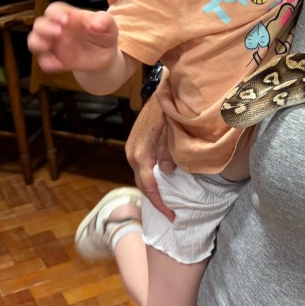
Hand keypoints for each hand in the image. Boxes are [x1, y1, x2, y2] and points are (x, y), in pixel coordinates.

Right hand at [28, 1, 117, 73]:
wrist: (105, 55)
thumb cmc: (104, 34)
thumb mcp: (109, 25)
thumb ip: (104, 21)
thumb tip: (96, 24)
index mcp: (68, 16)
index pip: (54, 10)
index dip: (56, 13)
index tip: (65, 19)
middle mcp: (58, 29)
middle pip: (39, 24)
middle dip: (44, 28)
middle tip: (58, 32)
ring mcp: (54, 45)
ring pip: (34, 41)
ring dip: (37, 43)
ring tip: (47, 46)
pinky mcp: (56, 59)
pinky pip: (44, 61)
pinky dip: (48, 63)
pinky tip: (61, 65)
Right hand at [126, 95, 175, 219]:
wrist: (162, 89)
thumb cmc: (169, 109)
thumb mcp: (172, 131)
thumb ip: (168, 152)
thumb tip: (166, 172)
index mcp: (141, 154)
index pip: (149, 186)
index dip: (160, 203)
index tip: (171, 216)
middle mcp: (132, 153)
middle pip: (142, 184)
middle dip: (156, 201)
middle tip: (171, 214)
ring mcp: (131, 149)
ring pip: (141, 176)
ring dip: (153, 190)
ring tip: (167, 202)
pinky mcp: (135, 144)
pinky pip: (141, 167)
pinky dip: (150, 178)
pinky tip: (161, 182)